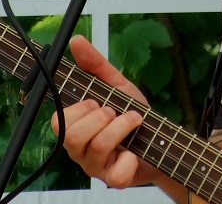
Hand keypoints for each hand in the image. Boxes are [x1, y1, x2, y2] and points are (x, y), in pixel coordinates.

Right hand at [51, 36, 158, 188]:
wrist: (163, 140)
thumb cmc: (133, 114)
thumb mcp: (116, 85)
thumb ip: (95, 64)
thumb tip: (76, 41)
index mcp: (76, 127)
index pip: (57, 121)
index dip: (79, 108)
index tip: (97, 100)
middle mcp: (81, 150)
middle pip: (71, 137)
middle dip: (100, 117)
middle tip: (115, 111)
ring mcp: (97, 167)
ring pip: (96, 148)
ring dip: (121, 128)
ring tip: (134, 120)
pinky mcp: (116, 180)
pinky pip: (116, 175)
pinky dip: (129, 159)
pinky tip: (135, 151)